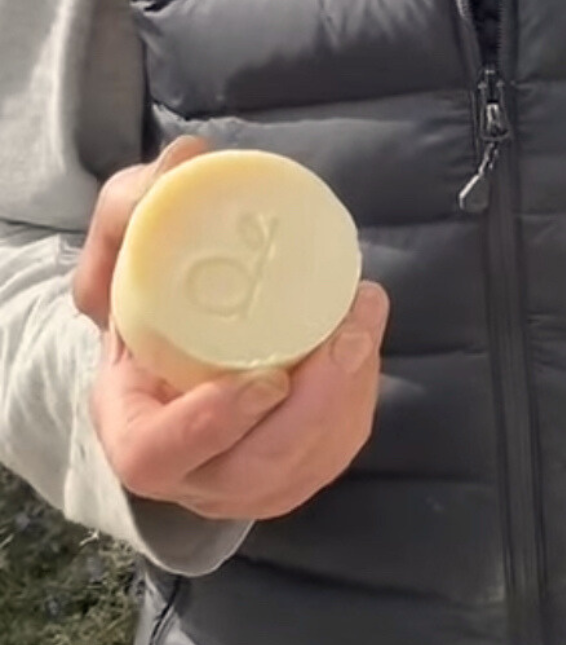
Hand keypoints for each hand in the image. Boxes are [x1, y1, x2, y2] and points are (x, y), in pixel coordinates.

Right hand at [74, 136, 389, 519]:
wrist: (171, 358)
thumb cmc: (143, 311)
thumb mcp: (121, 261)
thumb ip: (133, 210)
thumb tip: (192, 157)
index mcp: (134, 437)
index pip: (159, 455)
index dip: (213, 424)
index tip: (267, 376)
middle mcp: (195, 478)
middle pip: (259, 468)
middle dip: (316, 405)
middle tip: (349, 333)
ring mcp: (251, 487)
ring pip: (311, 460)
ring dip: (350, 392)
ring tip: (365, 316)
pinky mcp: (298, 475)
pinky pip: (337, 445)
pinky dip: (359, 393)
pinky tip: (365, 338)